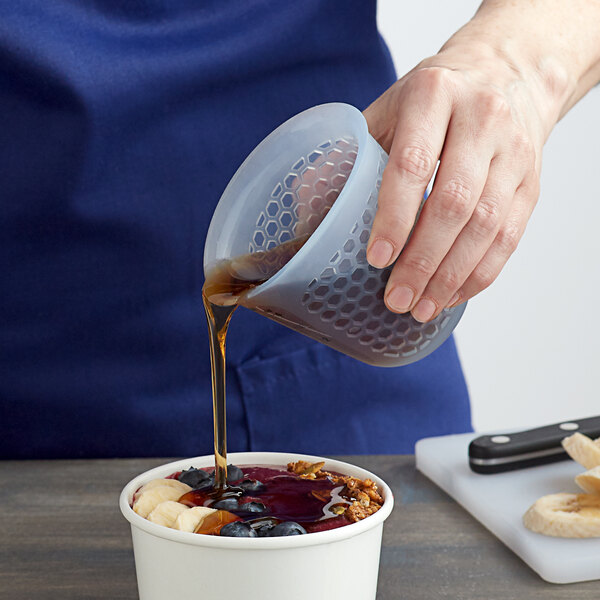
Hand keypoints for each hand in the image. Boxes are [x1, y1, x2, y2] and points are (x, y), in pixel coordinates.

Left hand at [364, 41, 546, 321]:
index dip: (394, 216)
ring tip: (421, 309)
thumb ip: (351, 155)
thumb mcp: (387, 108)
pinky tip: (452, 296)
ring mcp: (514, 152)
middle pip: (454, 203)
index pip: (413, 163)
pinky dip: (480, 274)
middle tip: (396, 300)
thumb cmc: (433, 98)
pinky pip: (510, 237)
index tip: (376, 259)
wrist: (508, 73)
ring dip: (450, 277)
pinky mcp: (531, 183)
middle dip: (422, 261)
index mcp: (434, 94)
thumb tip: (309, 215)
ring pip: (486, 227)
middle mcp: (482, 118)